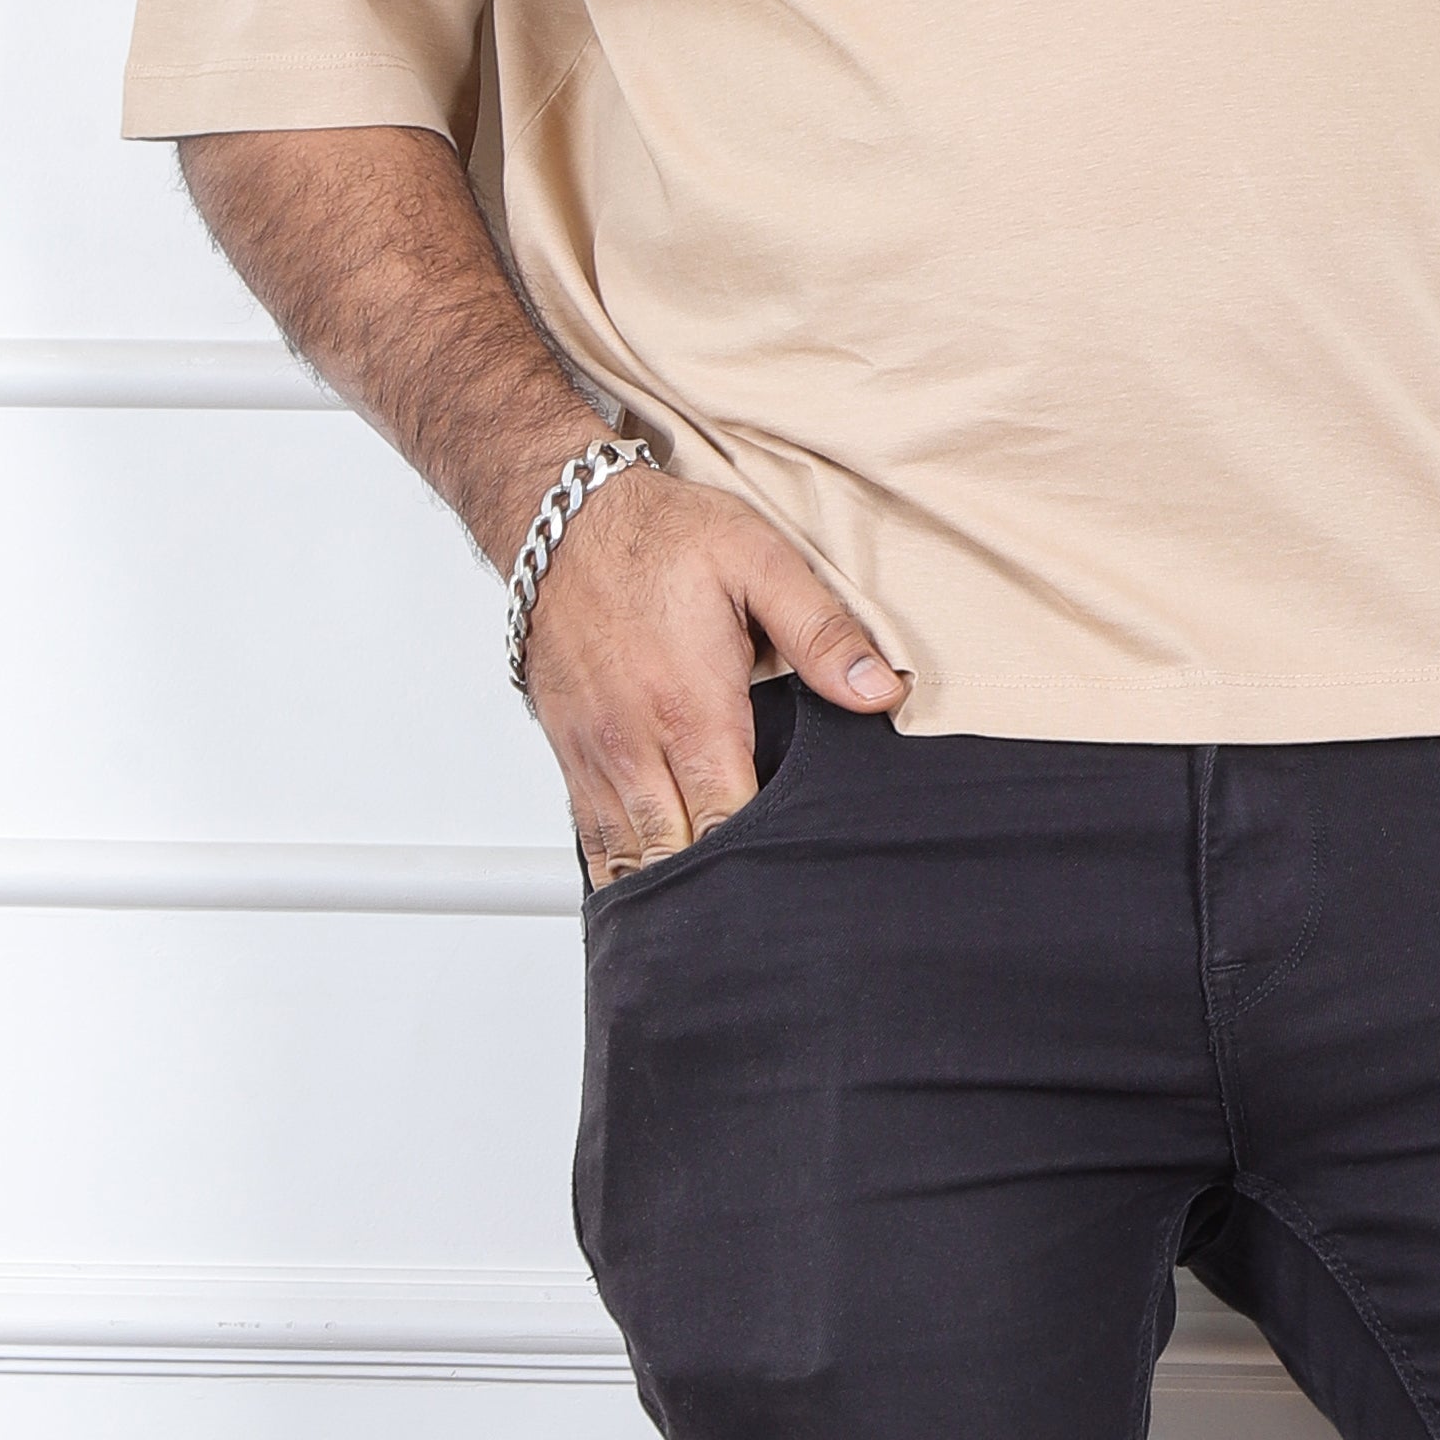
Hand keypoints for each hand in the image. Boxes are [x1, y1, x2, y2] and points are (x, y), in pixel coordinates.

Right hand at [524, 469, 907, 879]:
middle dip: (720, 888)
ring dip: (667, 889)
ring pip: (629, 858)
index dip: (762, 863)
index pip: (729, 824)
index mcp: (692, 710)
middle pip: (678, 856)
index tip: (794, 876)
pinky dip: (620, 870)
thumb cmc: (659, 536)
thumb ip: (821, 632)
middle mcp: (635, 744)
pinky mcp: (570, 752)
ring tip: (711, 920)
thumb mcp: (758, 560)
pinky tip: (645, 892)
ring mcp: (596, 754)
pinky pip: (589, 836)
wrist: (560, 519)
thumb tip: (879, 691)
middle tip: (763, 914)